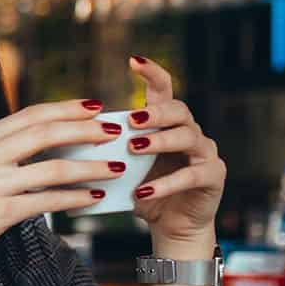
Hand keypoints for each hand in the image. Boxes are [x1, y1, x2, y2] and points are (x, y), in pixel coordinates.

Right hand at [0, 98, 131, 275]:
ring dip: (90, 167)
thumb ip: (1, 150)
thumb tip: (48, 139)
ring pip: (53, 169)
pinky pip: (47, 201)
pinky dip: (75, 198)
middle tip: (114, 132)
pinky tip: (93, 197)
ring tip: (115, 168)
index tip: (95, 106)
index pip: (30, 115)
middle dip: (85, 130)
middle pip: (45, 134)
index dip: (66, 108)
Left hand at [126, 56, 225, 257]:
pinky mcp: (213, 176)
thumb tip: (71, 143)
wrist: (172, 225)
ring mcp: (205, 152)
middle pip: (178, 110)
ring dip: (159, 141)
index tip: (133, 60)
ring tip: (134, 149)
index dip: (151, 73)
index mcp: (166, 124)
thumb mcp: (123, 170)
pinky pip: (192, 175)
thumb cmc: (144, 192)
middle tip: (131, 121)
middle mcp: (189, 132)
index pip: (163, 90)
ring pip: (187, 137)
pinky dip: (166, 183)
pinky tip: (144, 191)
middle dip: (154, 113)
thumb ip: (108, 152)